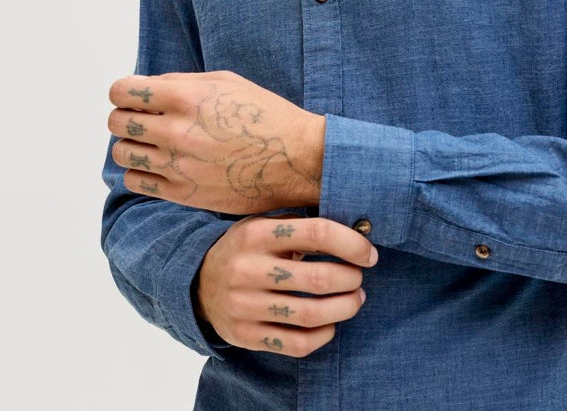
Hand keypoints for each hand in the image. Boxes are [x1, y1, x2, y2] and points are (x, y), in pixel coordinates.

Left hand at [108, 72, 324, 213]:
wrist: (296, 159)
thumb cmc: (264, 115)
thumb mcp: (226, 82)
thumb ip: (181, 82)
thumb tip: (147, 86)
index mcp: (187, 97)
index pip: (122, 91)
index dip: (124, 92)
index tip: (133, 96)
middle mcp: (177, 131)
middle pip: (117, 122)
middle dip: (126, 117)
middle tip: (144, 119)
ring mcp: (178, 165)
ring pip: (122, 153)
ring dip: (132, 145)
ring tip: (153, 143)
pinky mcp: (183, 194)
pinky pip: (136, 182)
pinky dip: (142, 172)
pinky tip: (161, 165)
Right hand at [195, 214, 377, 357]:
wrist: (197, 282)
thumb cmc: (246, 248)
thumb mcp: (264, 222)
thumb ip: (301, 223)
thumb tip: (356, 228)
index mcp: (257, 234)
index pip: (316, 233)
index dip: (350, 243)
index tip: (369, 254)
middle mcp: (248, 269)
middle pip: (318, 278)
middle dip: (350, 278)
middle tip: (359, 277)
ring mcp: (245, 306)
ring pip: (310, 315)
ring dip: (344, 308)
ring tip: (355, 300)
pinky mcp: (245, 335)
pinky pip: (295, 344)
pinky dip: (322, 336)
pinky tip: (330, 324)